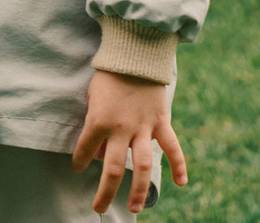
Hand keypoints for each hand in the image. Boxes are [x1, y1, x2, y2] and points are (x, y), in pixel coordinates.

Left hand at [72, 70, 186, 214]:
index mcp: (99, 121)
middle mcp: (120, 129)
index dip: (78, 162)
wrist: (136, 52)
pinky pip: (172, 146)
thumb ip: (94, 126)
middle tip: (98, 208)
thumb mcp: (93, 98)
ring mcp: (143, 126)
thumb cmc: (109, 75)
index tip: (77, 168)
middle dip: (104, 192)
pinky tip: (182, 183)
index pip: (83, 151)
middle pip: (111, 169)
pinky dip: (179, 164)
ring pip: (142, 165)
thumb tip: (98, 154)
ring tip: (134, 208)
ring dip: (138, 189)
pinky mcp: (161, 121)